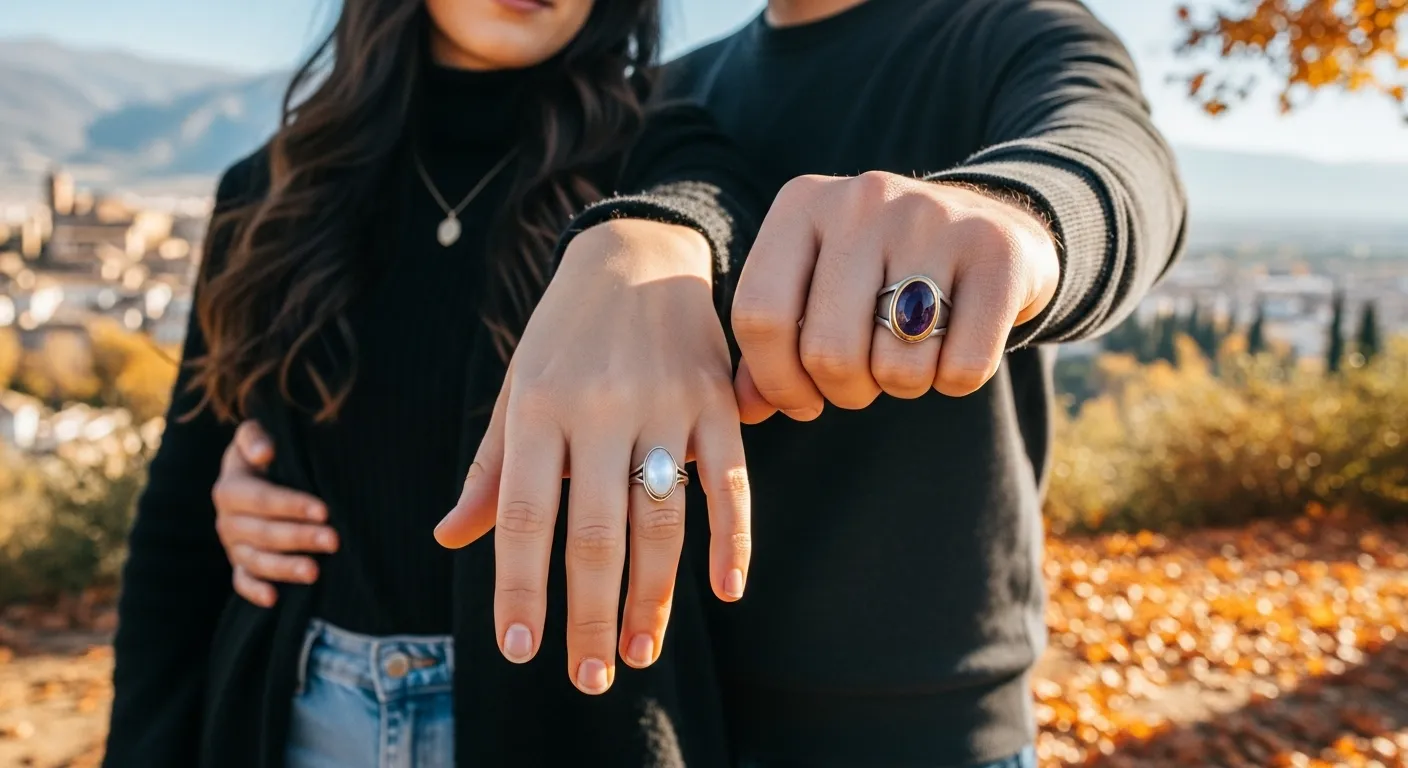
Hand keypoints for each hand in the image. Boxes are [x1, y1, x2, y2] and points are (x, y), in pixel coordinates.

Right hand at [212, 421, 337, 606]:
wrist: (255, 476)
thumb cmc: (265, 454)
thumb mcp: (256, 436)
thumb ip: (254, 437)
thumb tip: (265, 452)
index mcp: (230, 489)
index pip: (260, 499)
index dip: (291, 505)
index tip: (324, 510)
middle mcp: (227, 521)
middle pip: (263, 533)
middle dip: (300, 537)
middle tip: (334, 540)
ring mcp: (233, 546)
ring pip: (255, 561)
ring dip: (285, 568)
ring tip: (315, 572)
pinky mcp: (239, 565)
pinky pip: (242, 582)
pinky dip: (255, 592)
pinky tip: (275, 599)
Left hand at [435, 220, 750, 694]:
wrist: (636, 252)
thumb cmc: (561, 333)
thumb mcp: (515, 388)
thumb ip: (491, 468)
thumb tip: (451, 538)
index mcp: (538, 404)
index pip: (527, 515)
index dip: (522, 588)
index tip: (521, 651)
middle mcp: (601, 406)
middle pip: (596, 532)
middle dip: (590, 614)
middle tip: (590, 678)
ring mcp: (666, 403)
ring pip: (662, 518)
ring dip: (654, 595)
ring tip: (641, 650)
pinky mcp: (717, 402)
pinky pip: (730, 481)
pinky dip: (734, 538)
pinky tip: (725, 590)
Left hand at [730, 172, 1059, 422]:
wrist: (997, 226)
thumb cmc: (884, 273)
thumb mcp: (817, 288)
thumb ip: (774, 343)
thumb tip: (746, 409)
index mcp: (802, 203)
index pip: (759, 315)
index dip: (777, 381)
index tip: (804, 400)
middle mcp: (863, 199)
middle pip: (828, 352)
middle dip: (845, 392)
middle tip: (866, 380)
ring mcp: (934, 219)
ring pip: (897, 367)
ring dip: (903, 386)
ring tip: (912, 353)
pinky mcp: (999, 253)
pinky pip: (963, 368)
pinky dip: (955, 381)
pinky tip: (956, 346)